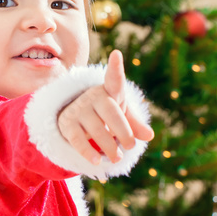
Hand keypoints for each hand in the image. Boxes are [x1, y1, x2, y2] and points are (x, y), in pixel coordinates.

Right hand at [57, 49, 154, 165]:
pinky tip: (97, 161)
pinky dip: (88, 152)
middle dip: (123, 131)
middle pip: (111, 112)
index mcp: (109, 91)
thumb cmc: (104, 114)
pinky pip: (77, 139)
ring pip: (96, 129)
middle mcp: (92, 96)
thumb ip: (135, 124)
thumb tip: (149, 135)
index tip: (116, 54)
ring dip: (108, 146)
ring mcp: (78, 109)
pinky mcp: (67, 123)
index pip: (114, 79)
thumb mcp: (121, 115)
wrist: (74, 117)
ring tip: (117, 158)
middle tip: (130, 146)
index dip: (115, 67)